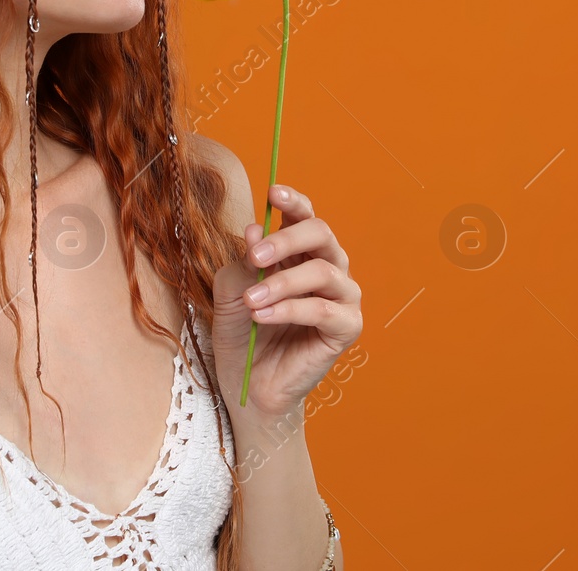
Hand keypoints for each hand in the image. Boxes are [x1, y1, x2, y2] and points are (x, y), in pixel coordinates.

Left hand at [211, 183, 362, 428]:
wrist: (248, 385)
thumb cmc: (243, 333)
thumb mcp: (230, 291)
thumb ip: (243, 262)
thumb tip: (253, 230)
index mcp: (300, 252)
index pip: (305, 216)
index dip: (292, 201)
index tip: (272, 193)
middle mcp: (326, 267)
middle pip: (321, 234)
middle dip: (286, 240)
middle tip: (254, 257)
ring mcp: (341, 297)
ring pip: (322, 271)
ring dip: (282, 282)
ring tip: (251, 301)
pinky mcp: (347, 327)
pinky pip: (324, 310)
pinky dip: (290, 309)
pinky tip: (262, 316)